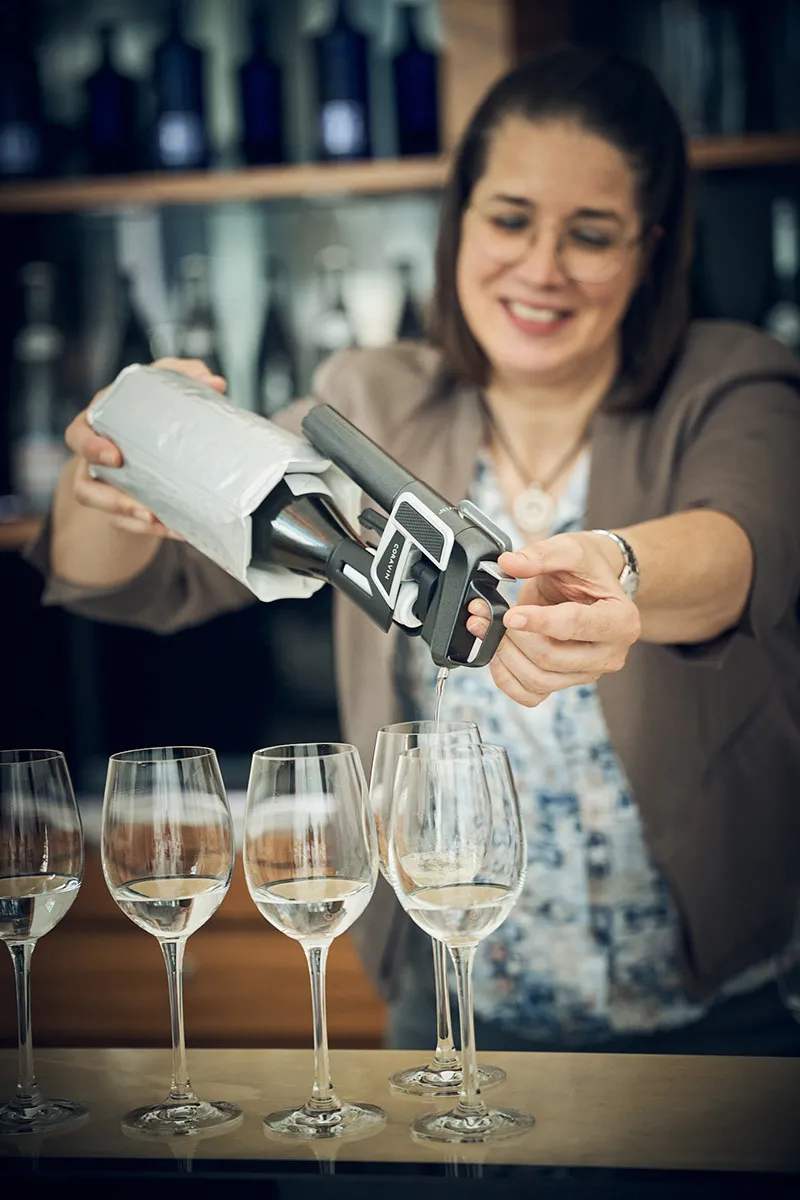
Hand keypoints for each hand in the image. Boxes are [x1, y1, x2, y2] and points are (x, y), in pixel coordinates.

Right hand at [64, 358, 225, 538]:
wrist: (147, 445)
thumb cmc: (148, 412)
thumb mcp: (163, 386)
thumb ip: (184, 376)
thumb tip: (214, 382)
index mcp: (100, 425)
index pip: (79, 434)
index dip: (90, 446)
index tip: (114, 457)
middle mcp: (96, 457)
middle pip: (84, 482)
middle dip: (107, 494)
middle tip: (135, 497)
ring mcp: (105, 485)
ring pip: (102, 506)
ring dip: (128, 515)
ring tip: (155, 519)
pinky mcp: (119, 507)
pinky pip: (127, 524)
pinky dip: (150, 530)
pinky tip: (177, 530)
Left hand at [466, 532, 641, 707]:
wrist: (592, 584)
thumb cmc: (587, 569)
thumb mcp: (570, 549)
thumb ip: (540, 555)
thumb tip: (508, 563)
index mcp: (620, 620)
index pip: (574, 626)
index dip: (538, 621)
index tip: (510, 614)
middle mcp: (609, 654)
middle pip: (552, 658)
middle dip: (514, 637)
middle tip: (489, 615)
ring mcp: (587, 672)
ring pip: (539, 680)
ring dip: (505, 656)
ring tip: (487, 628)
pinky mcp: (565, 682)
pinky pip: (532, 695)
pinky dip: (507, 678)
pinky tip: (497, 655)